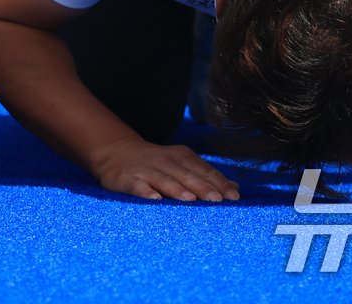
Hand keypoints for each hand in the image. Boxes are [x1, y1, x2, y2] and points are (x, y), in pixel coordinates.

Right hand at [88, 137, 239, 201]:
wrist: (117, 152)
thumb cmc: (157, 164)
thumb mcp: (182, 164)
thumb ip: (206, 176)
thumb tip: (234, 188)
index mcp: (181, 156)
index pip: (203, 170)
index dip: (218, 182)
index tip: (233, 197)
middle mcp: (165, 161)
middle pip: (186, 175)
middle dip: (202, 187)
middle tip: (217, 200)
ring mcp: (145, 169)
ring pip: (163, 179)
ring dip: (177, 189)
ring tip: (190, 199)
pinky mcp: (127, 178)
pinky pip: (137, 185)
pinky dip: (145, 191)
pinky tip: (154, 199)